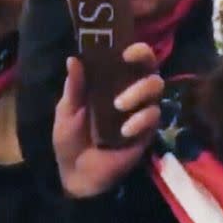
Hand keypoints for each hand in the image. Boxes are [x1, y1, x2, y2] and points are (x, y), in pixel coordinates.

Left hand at [53, 43, 162, 198]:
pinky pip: (153, 117)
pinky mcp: (147, 132)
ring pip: (155, 87)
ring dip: (139, 91)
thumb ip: (74, 87)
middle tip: (127, 60)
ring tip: (118, 105)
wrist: (76, 175)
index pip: (127, 58)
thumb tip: (74, 57)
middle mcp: (128, 91)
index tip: (122, 47)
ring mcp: (139, 110)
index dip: (129, 47)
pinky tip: (124, 130)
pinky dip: (140, 120)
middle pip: (149, 66)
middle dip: (143, 59)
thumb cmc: (70, 139)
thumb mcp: (67, 111)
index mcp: (108, 83)